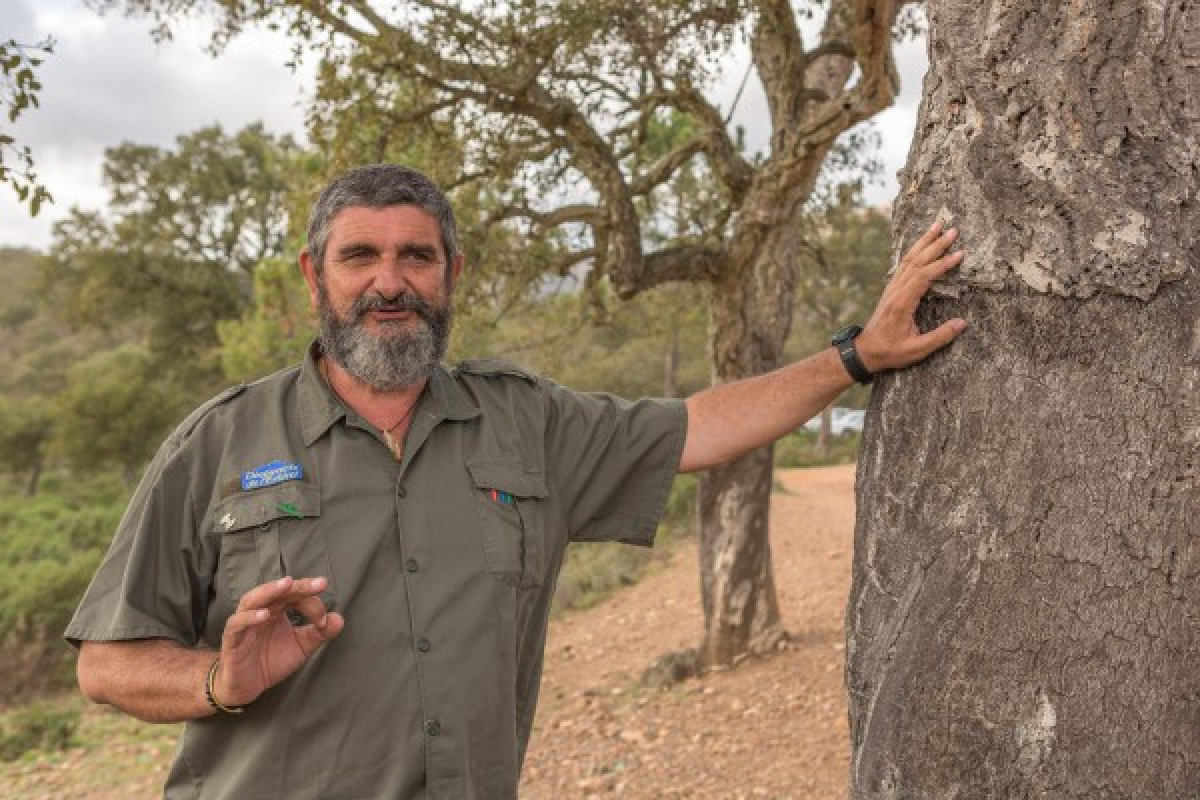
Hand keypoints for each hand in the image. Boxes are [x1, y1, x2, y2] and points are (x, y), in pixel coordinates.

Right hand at [215, 576, 344, 706]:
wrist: (248, 686)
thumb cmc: (272, 660)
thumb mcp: (301, 647)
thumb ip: (319, 633)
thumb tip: (339, 618)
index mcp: (278, 609)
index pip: (296, 596)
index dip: (313, 603)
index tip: (324, 619)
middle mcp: (261, 610)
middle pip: (277, 591)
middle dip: (298, 586)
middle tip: (319, 584)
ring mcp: (244, 623)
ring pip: (253, 599)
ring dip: (270, 590)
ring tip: (287, 584)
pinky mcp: (232, 640)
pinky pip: (237, 624)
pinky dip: (249, 618)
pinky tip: (264, 615)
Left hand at [856, 221, 967, 372]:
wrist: (865, 351)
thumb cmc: (890, 352)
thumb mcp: (916, 350)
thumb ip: (940, 337)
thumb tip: (962, 323)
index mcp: (902, 303)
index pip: (924, 276)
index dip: (942, 264)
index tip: (959, 254)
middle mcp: (895, 290)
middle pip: (917, 261)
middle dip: (936, 244)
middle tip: (953, 230)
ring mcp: (892, 288)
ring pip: (909, 259)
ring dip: (924, 241)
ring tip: (937, 225)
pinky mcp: (891, 289)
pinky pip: (904, 264)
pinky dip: (915, 250)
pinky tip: (922, 243)